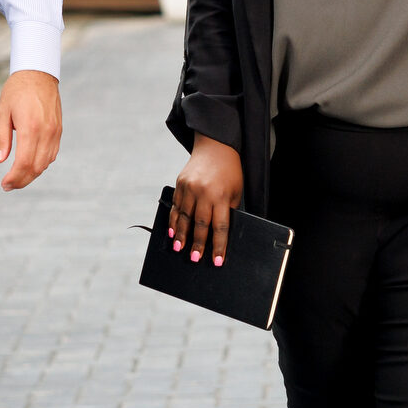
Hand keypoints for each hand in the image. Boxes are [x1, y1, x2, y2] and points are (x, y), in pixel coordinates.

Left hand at [0, 69, 62, 189]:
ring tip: (17, 177)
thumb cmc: (17, 90)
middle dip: (22, 181)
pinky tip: (30, 164)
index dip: (14, 178)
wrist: (39, 74)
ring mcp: (55, 132)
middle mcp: (46, 132)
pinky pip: (52, 154)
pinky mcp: (59, 130)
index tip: (4, 184)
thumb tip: (0, 160)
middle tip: (8, 186)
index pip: (23, 163)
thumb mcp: (3, 112)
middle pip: (36, 167)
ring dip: (32, 174)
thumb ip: (2, 137)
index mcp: (30, 128)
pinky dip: (41, 164)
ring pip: (46, 163)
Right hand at [171, 134, 243, 265]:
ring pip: (184, 216)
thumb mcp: (235, 191)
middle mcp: (204, 192)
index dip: (218, 245)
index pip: (220, 226)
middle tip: (194, 258)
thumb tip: (219, 234)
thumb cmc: (230, 172)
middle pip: (199, 224)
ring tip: (179, 249)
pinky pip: (176, 206)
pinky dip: (174, 220)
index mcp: (221, 195)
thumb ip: (227, 210)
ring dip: (181, 235)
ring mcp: (190, 187)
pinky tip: (172, 232)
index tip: (217, 261)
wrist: (216, 145)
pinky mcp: (180, 183)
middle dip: (197, 243)